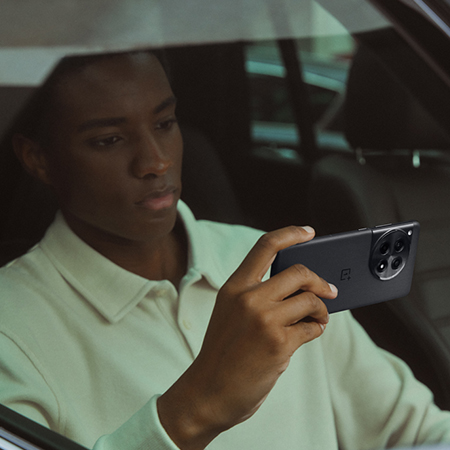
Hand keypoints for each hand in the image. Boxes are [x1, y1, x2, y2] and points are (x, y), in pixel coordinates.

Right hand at [158, 226, 337, 449]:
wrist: (208, 392)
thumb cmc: (223, 353)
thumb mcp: (230, 313)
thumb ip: (257, 295)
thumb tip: (300, 287)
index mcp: (234, 287)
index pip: (265, 246)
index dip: (291, 234)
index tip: (309, 232)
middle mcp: (248, 298)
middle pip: (299, 272)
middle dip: (320, 281)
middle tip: (328, 290)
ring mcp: (264, 320)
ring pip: (310, 300)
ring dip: (322, 309)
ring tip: (319, 318)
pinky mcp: (279, 344)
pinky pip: (311, 328)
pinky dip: (317, 329)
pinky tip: (311, 332)